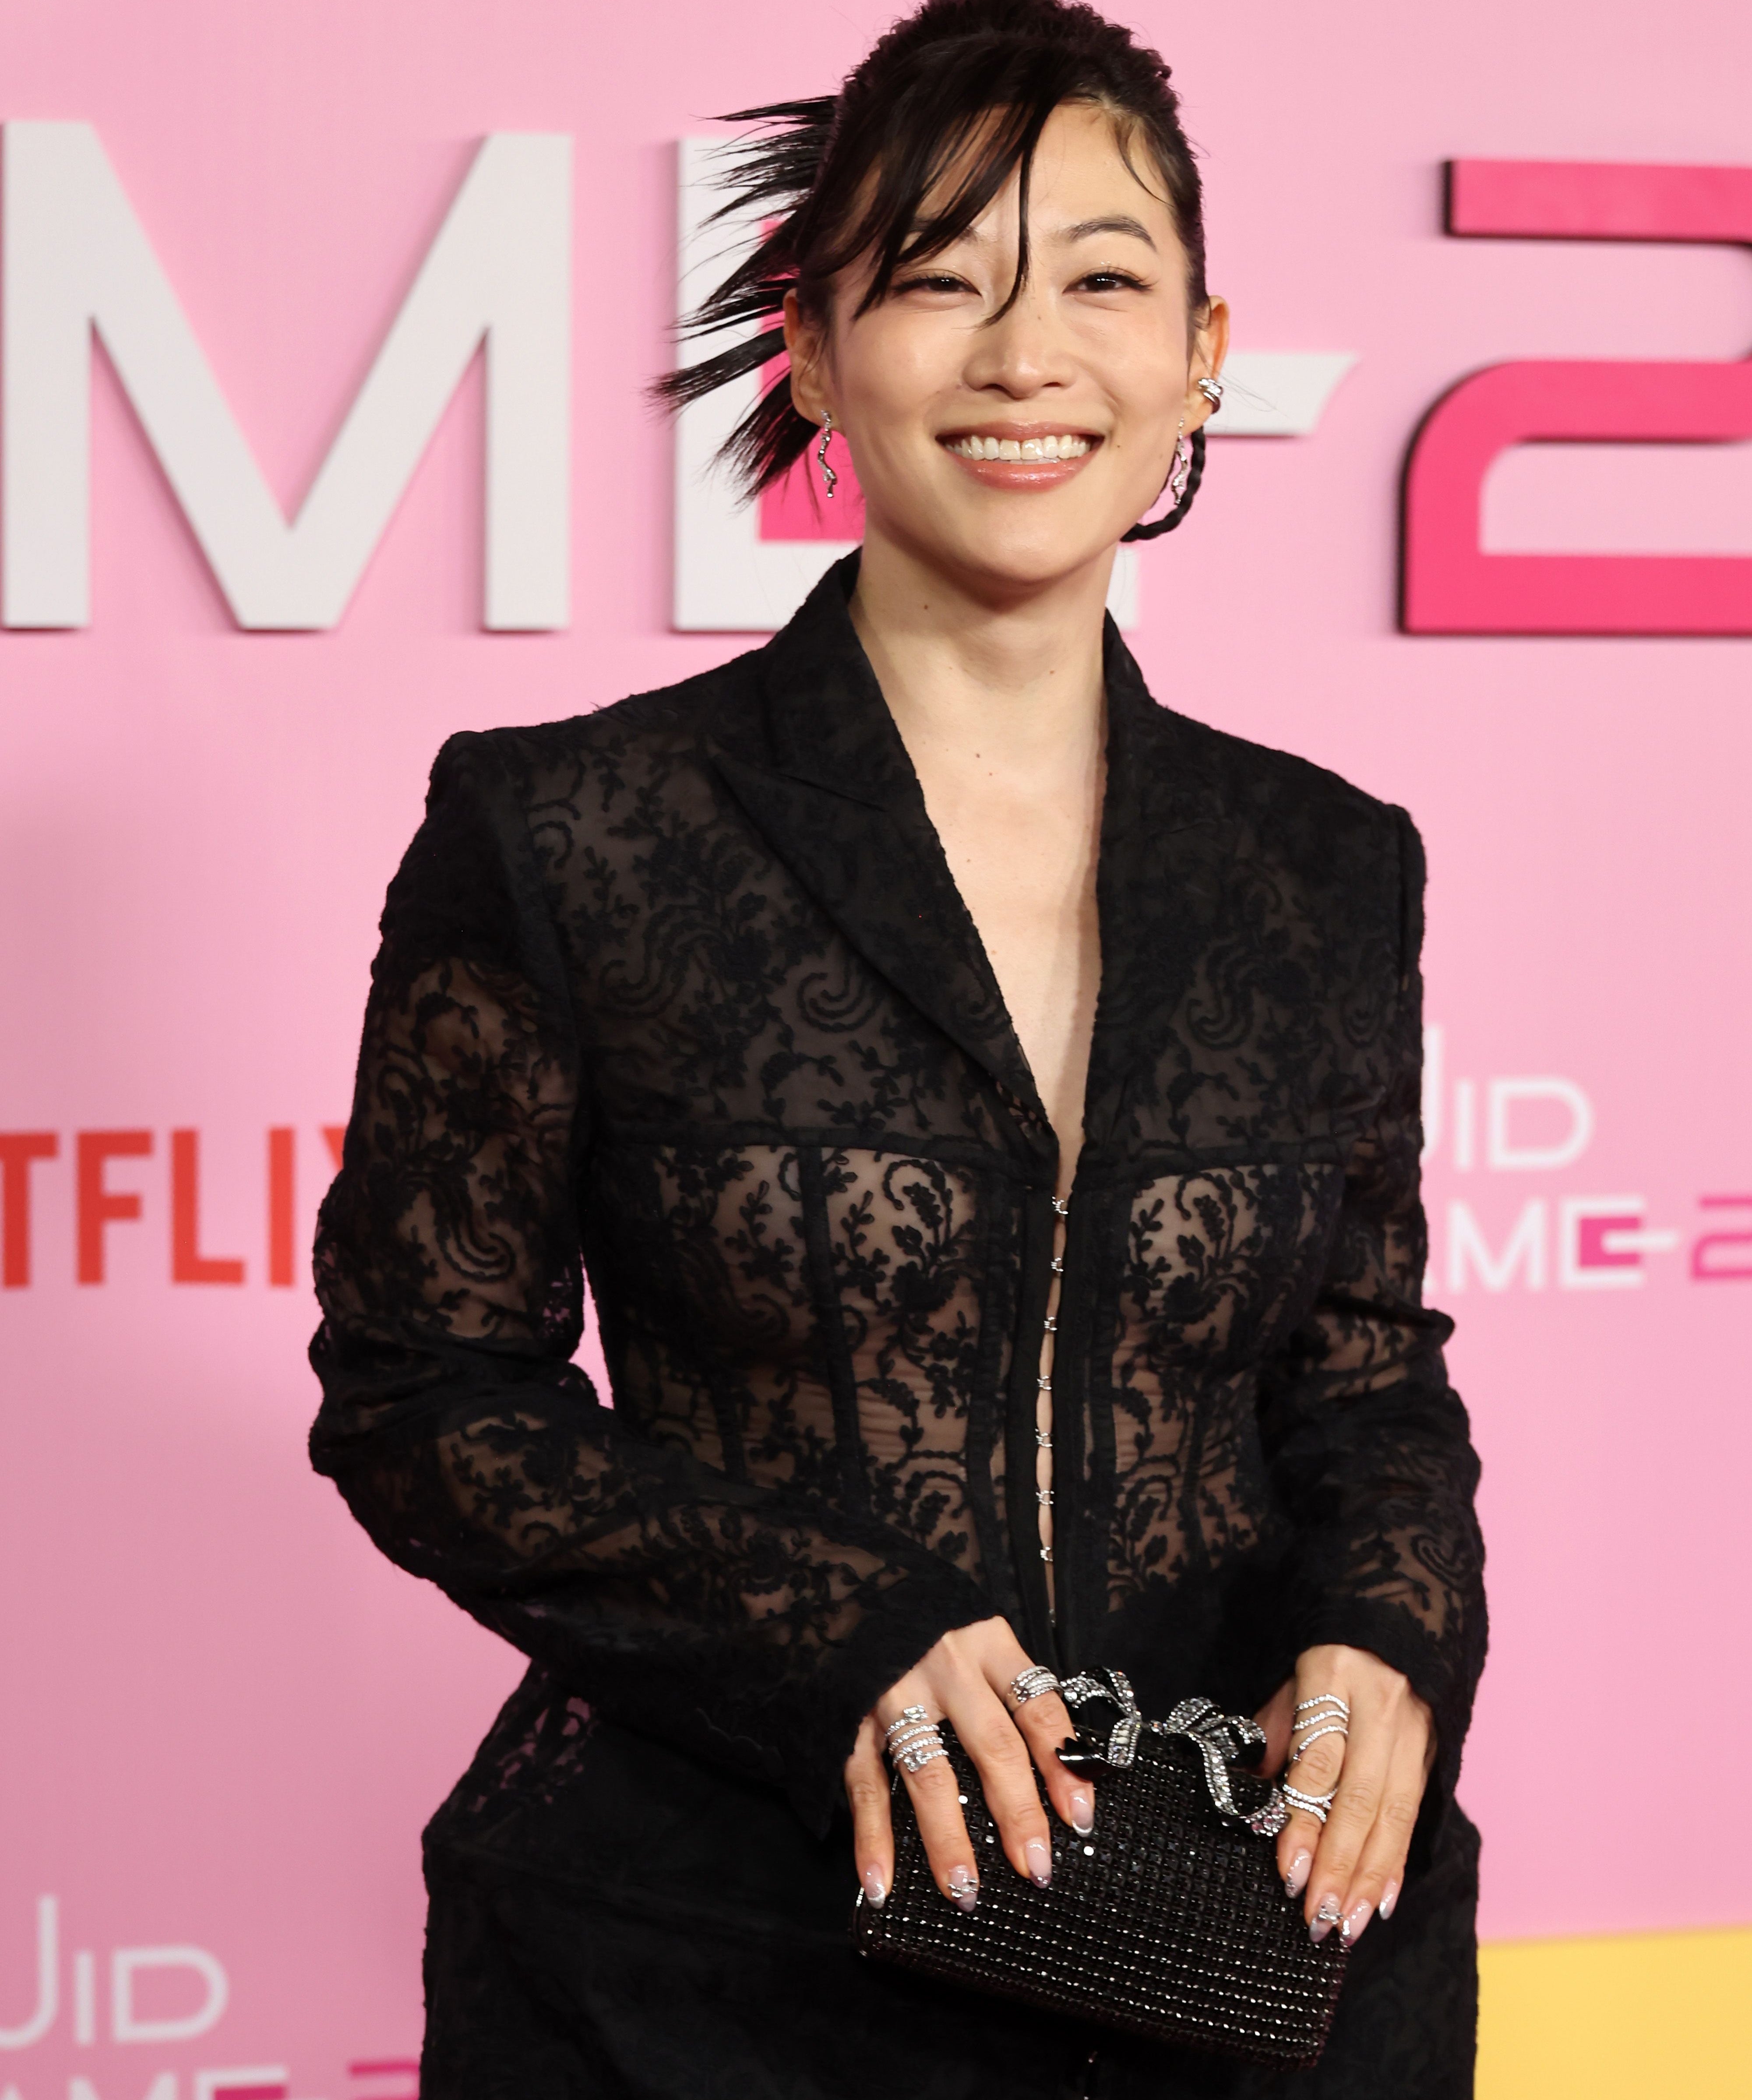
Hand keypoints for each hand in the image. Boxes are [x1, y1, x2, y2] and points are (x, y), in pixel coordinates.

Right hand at [843, 1617, 1093, 1911]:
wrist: (849, 1579)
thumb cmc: (930, 1620)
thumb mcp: (981, 1636)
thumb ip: (1011, 1688)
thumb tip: (1062, 1766)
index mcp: (988, 1643)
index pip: (1038, 1710)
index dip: (1062, 1765)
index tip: (1079, 1819)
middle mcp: (946, 1666)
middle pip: (992, 1746)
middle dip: (1018, 1813)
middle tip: (1037, 1870)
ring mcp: (894, 1691)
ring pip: (928, 1774)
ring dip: (947, 1838)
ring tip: (966, 1891)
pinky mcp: (849, 1714)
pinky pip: (864, 1783)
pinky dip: (870, 1837)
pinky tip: (881, 1884)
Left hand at [1256, 1644, 1434, 1947]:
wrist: (1395, 1621)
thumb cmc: (1325, 1662)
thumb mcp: (1290, 1683)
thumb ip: (1274, 1738)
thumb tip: (1252, 1801)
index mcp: (1332, 1675)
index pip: (1318, 1760)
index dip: (1302, 1819)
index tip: (1287, 1870)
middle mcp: (1380, 1704)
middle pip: (1360, 1796)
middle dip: (1339, 1864)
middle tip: (1318, 1917)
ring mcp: (1415, 1729)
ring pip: (1394, 1814)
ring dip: (1370, 1877)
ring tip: (1348, 1924)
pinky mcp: (1434, 1752)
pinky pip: (1414, 1815)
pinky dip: (1397, 1862)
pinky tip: (1383, 1902)